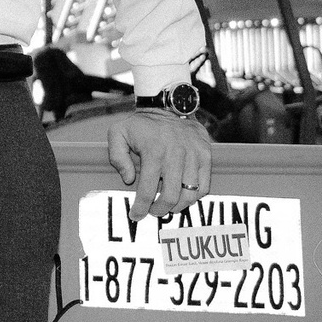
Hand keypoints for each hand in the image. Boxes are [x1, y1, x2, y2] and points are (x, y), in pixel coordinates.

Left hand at [108, 105, 211, 220]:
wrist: (168, 105)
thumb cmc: (141, 124)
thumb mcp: (118, 133)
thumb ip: (116, 156)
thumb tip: (128, 180)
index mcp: (153, 152)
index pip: (146, 190)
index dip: (140, 208)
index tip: (135, 216)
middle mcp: (175, 155)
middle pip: (170, 197)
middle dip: (159, 210)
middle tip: (153, 212)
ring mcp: (193, 155)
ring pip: (189, 195)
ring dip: (178, 206)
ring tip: (168, 206)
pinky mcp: (205, 155)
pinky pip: (204, 186)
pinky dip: (194, 196)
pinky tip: (183, 196)